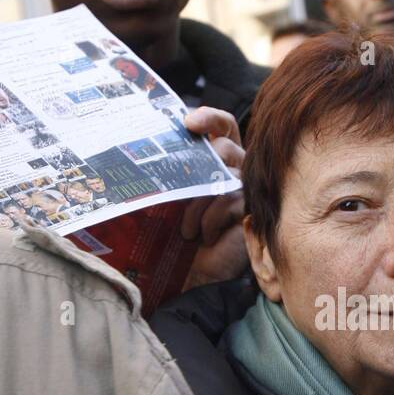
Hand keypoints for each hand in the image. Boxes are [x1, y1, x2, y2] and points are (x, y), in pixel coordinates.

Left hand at [180, 107, 246, 286]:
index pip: (223, 126)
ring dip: (197, 203)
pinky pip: (229, 200)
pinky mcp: (252, 211)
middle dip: (198, 167)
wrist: (193, 277)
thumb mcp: (166, 200)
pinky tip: (204, 238)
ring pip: (225, 173)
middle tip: (179, 191)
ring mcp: (247, 190)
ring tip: (186, 230)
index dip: (210, 117)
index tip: (187, 121)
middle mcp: (236, 169)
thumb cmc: (177, 239)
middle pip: (224, 146)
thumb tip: (141, 149)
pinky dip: (209, 220)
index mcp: (217, 160)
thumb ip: (166, 175)